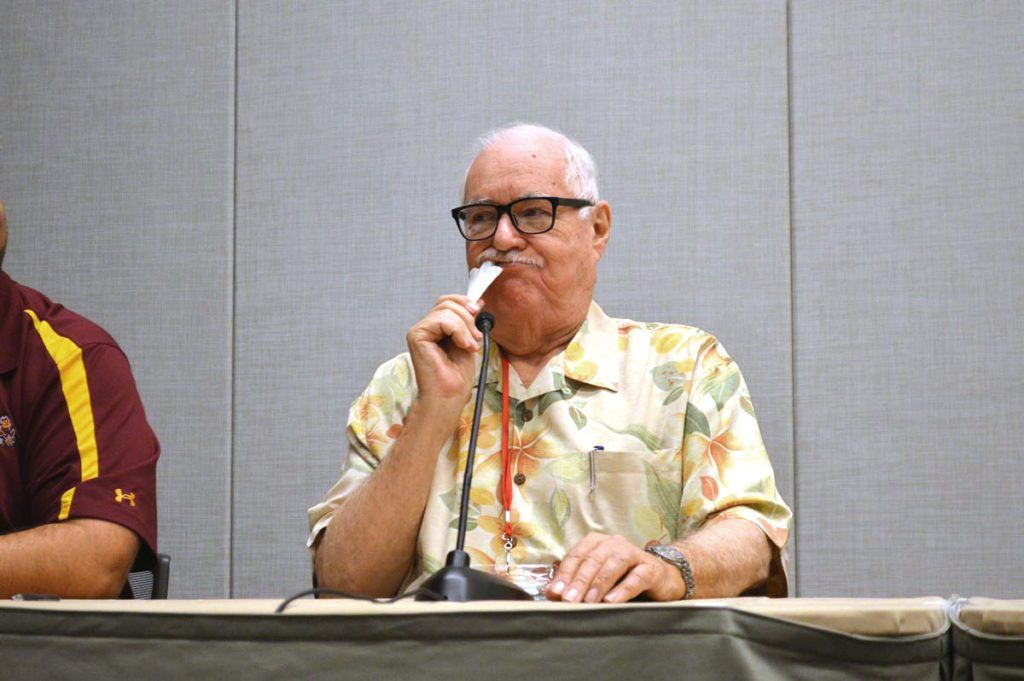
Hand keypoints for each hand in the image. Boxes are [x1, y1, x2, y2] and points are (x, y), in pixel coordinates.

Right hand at [406, 294, 483, 407]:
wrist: (450, 394)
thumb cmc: (457, 375)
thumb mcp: (469, 339)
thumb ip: (469, 320)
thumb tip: (477, 302)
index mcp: (437, 327)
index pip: (448, 301)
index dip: (464, 302)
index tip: (478, 312)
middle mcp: (426, 327)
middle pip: (447, 302)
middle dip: (467, 317)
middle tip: (476, 337)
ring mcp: (419, 330)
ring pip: (446, 310)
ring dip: (465, 327)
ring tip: (470, 345)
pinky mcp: (416, 335)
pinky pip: (441, 320)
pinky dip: (458, 331)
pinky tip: (463, 345)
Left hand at [546, 533, 685, 602]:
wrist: (662, 577)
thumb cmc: (624, 577)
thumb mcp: (598, 578)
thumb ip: (576, 582)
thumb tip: (551, 593)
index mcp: (598, 542)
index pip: (577, 555)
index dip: (564, 574)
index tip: (554, 593)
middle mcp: (615, 543)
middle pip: (593, 559)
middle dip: (578, 580)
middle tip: (568, 600)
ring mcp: (634, 554)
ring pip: (613, 565)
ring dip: (598, 584)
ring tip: (588, 601)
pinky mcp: (651, 569)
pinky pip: (636, 578)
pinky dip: (622, 589)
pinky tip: (611, 601)